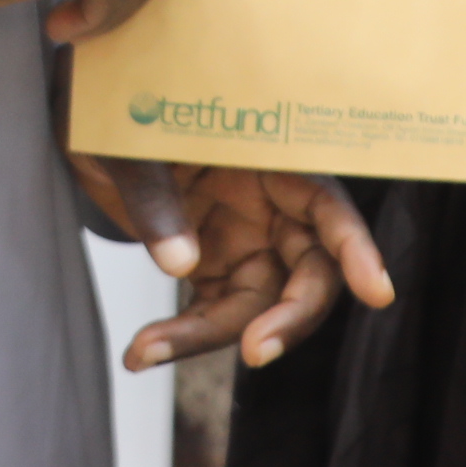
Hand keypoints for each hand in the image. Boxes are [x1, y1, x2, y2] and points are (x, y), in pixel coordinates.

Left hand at [74, 157, 394, 372]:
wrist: (89, 126)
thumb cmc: (117, 115)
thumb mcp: (127, 146)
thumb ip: (154, 196)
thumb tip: (181, 264)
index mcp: (269, 156)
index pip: (326, 203)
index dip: (356, 246)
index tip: (376, 291)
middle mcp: (270, 204)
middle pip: (309, 272)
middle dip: (290, 318)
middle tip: (255, 351)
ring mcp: (246, 242)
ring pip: (259, 308)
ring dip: (210, 339)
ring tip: (146, 350)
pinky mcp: (214, 271)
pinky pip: (213, 316)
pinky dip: (182, 338)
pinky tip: (142, 351)